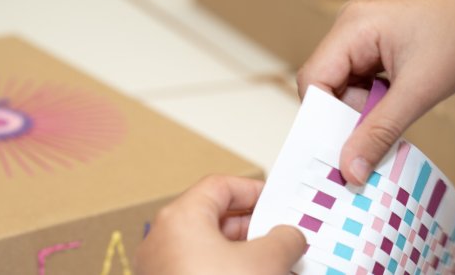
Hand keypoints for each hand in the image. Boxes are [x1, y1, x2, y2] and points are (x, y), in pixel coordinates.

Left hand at [135, 176, 306, 274]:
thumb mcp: (267, 261)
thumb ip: (284, 239)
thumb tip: (290, 236)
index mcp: (181, 218)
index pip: (220, 187)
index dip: (254, 190)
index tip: (281, 202)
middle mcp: (164, 241)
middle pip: (215, 221)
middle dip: (256, 230)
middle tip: (288, 239)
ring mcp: (163, 272)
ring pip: (212, 253)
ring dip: (248, 258)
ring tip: (281, 268)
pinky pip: (204, 274)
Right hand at [297, 0, 454, 184]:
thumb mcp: (418, 92)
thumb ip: (379, 132)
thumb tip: (351, 169)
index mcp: (354, 26)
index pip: (314, 78)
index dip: (321, 116)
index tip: (335, 150)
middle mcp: (352, 27)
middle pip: (327, 84)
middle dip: (345, 116)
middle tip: (365, 144)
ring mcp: (364, 37)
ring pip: (344, 87)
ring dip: (362, 112)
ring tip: (391, 120)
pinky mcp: (378, 48)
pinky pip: (362, 83)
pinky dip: (374, 104)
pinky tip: (395, 110)